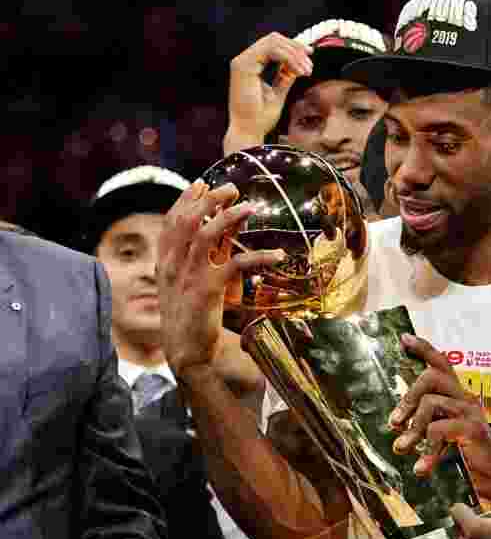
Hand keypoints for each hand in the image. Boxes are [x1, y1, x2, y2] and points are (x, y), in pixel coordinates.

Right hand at [157, 180, 284, 381]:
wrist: (184, 354)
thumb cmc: (190, 319)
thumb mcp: (189, 285)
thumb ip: (202, 260)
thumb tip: (223, 235)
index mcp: (165, 263)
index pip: (171, 223)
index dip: (186, 201)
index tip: (202, 184)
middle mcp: (173, 266)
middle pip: (186, 221)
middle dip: (209, 200)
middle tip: (231, 189)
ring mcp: (188, 277)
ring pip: (205, 236)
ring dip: (229, 218)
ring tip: (250, 208)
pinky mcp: (208, 291)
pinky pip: (235, 265)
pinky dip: (258, 256)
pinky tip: (277, 254)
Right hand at [224, 32, 312, 152]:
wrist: (248, 130)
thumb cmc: (260, 117)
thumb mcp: (278, 92)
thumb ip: (285, 76)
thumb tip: (296, 65)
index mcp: (250, 65)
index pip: (273, 45)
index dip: (292, 46)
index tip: (310, 55)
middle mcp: (244, 60)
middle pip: (273, 39)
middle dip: (296, 48)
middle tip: (310, 64)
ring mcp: (242, 61)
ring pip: (273, 42)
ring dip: (295, 54)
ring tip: (307, 70)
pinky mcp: (243, 65)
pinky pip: (271, 50)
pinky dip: (289, 58)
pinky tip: (299, 71)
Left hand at [389, 335, 490, 504]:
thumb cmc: (467, 458)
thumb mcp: (443, 435)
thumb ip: (425, 424)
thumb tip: (396, 422)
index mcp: (459, 397)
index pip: (443, 364)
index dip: (423, 349)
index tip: (403, 339)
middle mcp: (466, 399)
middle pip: (432, 376)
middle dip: (408, 397)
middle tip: (395, 423)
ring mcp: (471, 413)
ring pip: (431, 403)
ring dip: (412, 428)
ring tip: (403, 449)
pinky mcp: (472, 430)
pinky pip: (438, 430)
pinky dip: (426, 451)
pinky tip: (423, 469)